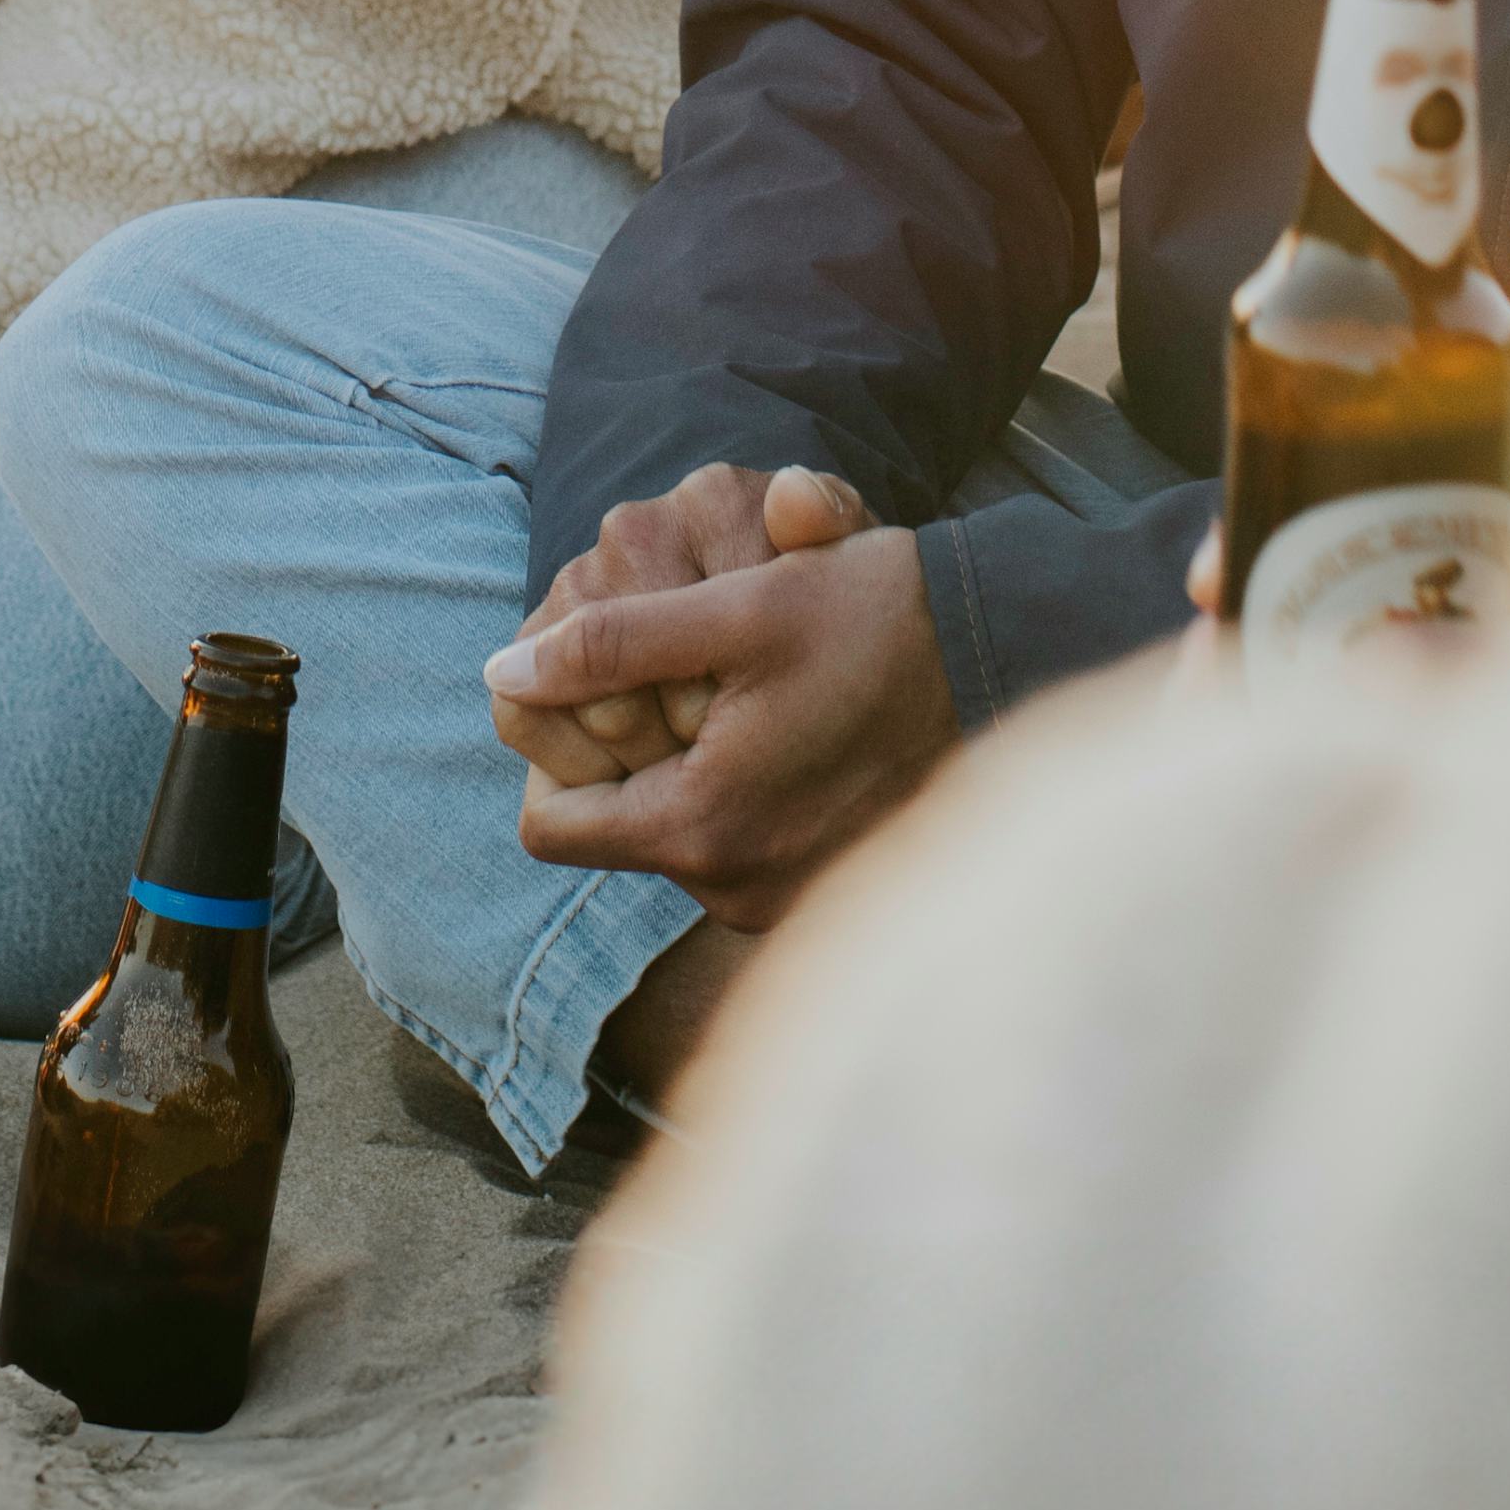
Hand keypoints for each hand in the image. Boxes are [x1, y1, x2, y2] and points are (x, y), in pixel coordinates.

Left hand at [497, 480, 958, 928]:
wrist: (1008, 656)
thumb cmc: (876, 621)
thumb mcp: (737, 608)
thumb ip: (609, 644)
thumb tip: (502, 674)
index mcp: (703, 827)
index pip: (547, 825)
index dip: (550, 750)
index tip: (592, 688)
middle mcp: (735, 889)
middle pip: (612, 829)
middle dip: (622, 752)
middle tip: (673, 677)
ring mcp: (779, 901)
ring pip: (671, 834)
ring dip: (682, 767)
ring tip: (735, 692)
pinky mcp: (817, 892)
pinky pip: (729, 846)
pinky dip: (733, 790)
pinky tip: (776, 726)